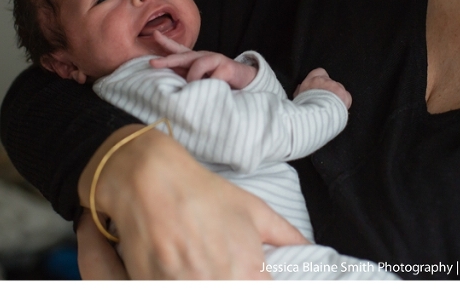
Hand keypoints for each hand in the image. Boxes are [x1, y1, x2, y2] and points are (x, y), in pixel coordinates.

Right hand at [78, 126, 308, 278]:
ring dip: (204, 279)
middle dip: (229, 280)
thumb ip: (286, 235)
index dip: (257, 281)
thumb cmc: (204, 195)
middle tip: (216, 263)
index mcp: (248, 276)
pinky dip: (177, 281)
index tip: (253, 275)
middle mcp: (217, 286)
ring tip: (199, 262)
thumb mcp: (254, 211)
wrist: (151, 181)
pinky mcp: (151, 288)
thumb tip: (308, 248)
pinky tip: (179, 267)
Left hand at [149, 31, 256, 88]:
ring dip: (193, 79)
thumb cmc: (220, 81)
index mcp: (196, 59)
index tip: (154, 34)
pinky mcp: (227, 68)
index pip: (179, 49)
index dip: (166, 42)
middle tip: (153, 63)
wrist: (246, 81)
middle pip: (183, 56)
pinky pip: (212, 78)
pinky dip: (209, 86)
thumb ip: (186, 76)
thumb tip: (164, 80)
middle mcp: (204, 56)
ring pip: (197, 65)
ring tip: (194, 89)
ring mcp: (216, 60)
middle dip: (167, 59)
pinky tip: (213, 90)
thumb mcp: (200, 78)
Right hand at [294, 68, 351, 108]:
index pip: (319, 72)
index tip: (318, 87)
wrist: (316, 116)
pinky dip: (344, 101)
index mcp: (313, 79)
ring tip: (330, 106)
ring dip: (336, 96)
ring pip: (338, 89)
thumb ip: (300, 91)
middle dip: (328, 89)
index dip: (319, 80)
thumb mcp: (297, 98)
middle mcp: (326, 81)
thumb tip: (300, 87)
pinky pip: (346, 97)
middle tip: (324, 99)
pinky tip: (338, 108)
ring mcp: (337, 88)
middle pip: (329, 82)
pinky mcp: (345, 95)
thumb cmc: (304, 108)